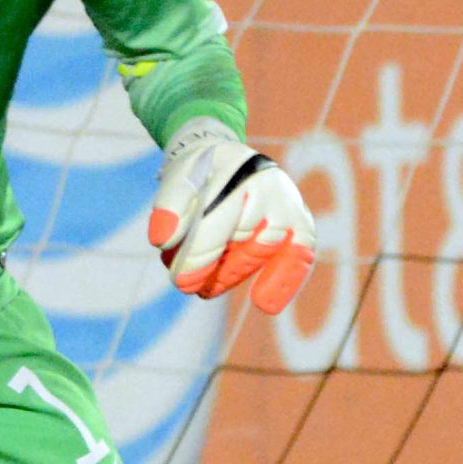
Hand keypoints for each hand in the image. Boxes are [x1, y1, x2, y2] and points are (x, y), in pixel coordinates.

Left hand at [147, 118, 315, 314]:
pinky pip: (299, 253)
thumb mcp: (177, 182)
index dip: (198, 255)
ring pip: (258, 251)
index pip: (216, 219)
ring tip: (205, 284)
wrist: (226, 160)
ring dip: (231, 271)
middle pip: (238, 238)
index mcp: (234, 167)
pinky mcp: (300, 223)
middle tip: (187, 284)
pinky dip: (285, 279)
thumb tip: (162, 240)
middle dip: (210, 265)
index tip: (181, 282)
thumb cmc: (199, 176)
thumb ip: (169, 208)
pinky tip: (265, 302)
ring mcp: (287, 203)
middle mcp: (267, 183)